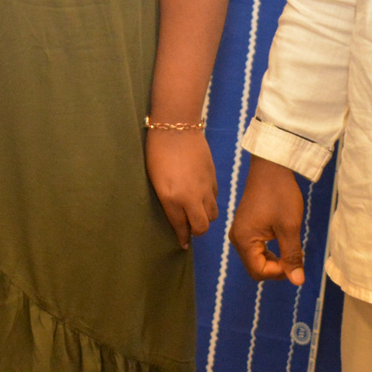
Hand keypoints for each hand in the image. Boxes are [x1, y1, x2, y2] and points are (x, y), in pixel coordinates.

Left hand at [146, 129, 217, 247]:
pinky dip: (209, 202)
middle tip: (189, 229)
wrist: (176, 127)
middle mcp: (191, 197)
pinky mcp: (213, 177)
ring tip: (196, 213)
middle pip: (201, 227)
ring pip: (212, 215)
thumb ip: (167, 201)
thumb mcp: (156, 181)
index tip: (182, 244)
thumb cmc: (157, 153)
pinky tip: (201, 196)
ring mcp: (205, 188)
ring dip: (204, 217)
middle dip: (196, 232)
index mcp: (172, 199)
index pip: (181, 228)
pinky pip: (215, 198)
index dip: (182, 238)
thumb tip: (176, 216)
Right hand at [228, 156, 305, 284]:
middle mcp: (237, 238)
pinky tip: (283, 240)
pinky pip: (256, 247)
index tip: (296, 261)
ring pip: (257, 258)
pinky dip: (271, 250)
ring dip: (275, 259)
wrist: (271, 166)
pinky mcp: (246, 225)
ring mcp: (240, 231)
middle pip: (256, 267)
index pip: (259, 272)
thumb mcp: (289, 227)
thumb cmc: (280, 195)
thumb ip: (292, 256)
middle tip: (296, 256)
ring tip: (292, 248)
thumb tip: (297, 281)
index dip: (279, 273)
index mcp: (244, 240)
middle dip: (277, 268)